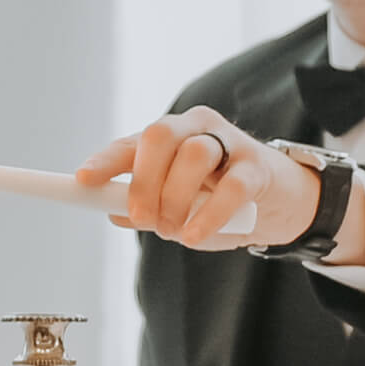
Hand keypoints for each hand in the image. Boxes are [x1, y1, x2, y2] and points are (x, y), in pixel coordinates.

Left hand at [77, 105, 319, 250]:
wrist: (282, 202)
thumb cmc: (221, 201)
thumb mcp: (178, 206)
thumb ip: (148, 208)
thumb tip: (113, 211)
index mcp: (171, 137)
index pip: (132, 143)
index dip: (106, 160)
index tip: (82, 180)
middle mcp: (197, 129)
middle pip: (160, 137)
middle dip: (143, 180)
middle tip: (141, 218)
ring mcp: (230, 143)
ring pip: (193, 156)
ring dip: (174, 199)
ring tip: (173, 232)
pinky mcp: (258, 167)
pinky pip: (231, 187)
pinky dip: (209, 215)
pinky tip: (195, 235)